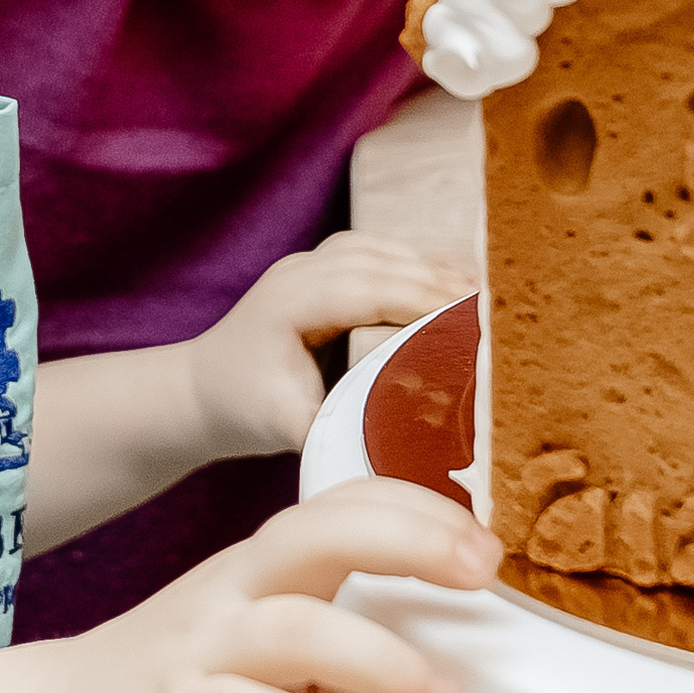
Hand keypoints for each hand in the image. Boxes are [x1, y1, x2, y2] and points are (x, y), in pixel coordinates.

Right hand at [55, 477, 498, 692]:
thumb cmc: (186, 689)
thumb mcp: (285, 679)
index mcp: (268, 570)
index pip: (346, 505)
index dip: (421, 510)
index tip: (490, 546)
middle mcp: (236, 596)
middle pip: (318, 534)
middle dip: (407, 540)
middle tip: (480, 576)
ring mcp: (200, 654)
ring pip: (290, 628)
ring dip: (378, 658)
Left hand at [184, 231, 471, 459]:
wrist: (201, 391)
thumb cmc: (243, 411)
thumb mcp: (289, 428)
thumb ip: (343, 428)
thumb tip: (403, 442)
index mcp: (288, 304)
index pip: (365, 290)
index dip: (420, 299)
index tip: (469, 314)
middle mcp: (297, 273)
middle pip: (379, 263)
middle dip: (437, 280)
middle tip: (492, 304)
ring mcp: (306, 264)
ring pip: (381, 250)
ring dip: (430, 267)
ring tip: (480, 293)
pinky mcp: (319, 269)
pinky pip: (376, 253)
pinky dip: (413, 264)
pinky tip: (448, 281)